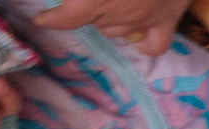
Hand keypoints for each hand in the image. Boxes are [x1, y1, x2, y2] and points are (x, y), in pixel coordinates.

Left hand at [34, 0, 193, 48]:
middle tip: (82, 0)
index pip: (66, 18)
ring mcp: (144, 20)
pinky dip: (143, 44)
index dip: (50, 20)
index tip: (41, 19)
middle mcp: (117, 13)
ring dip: (106, 23)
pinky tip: (136, 35)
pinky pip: (154, 45)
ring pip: (116, 34)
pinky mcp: (167, 21)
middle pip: (91, 23)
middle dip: (82, 12)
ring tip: (106, 8)